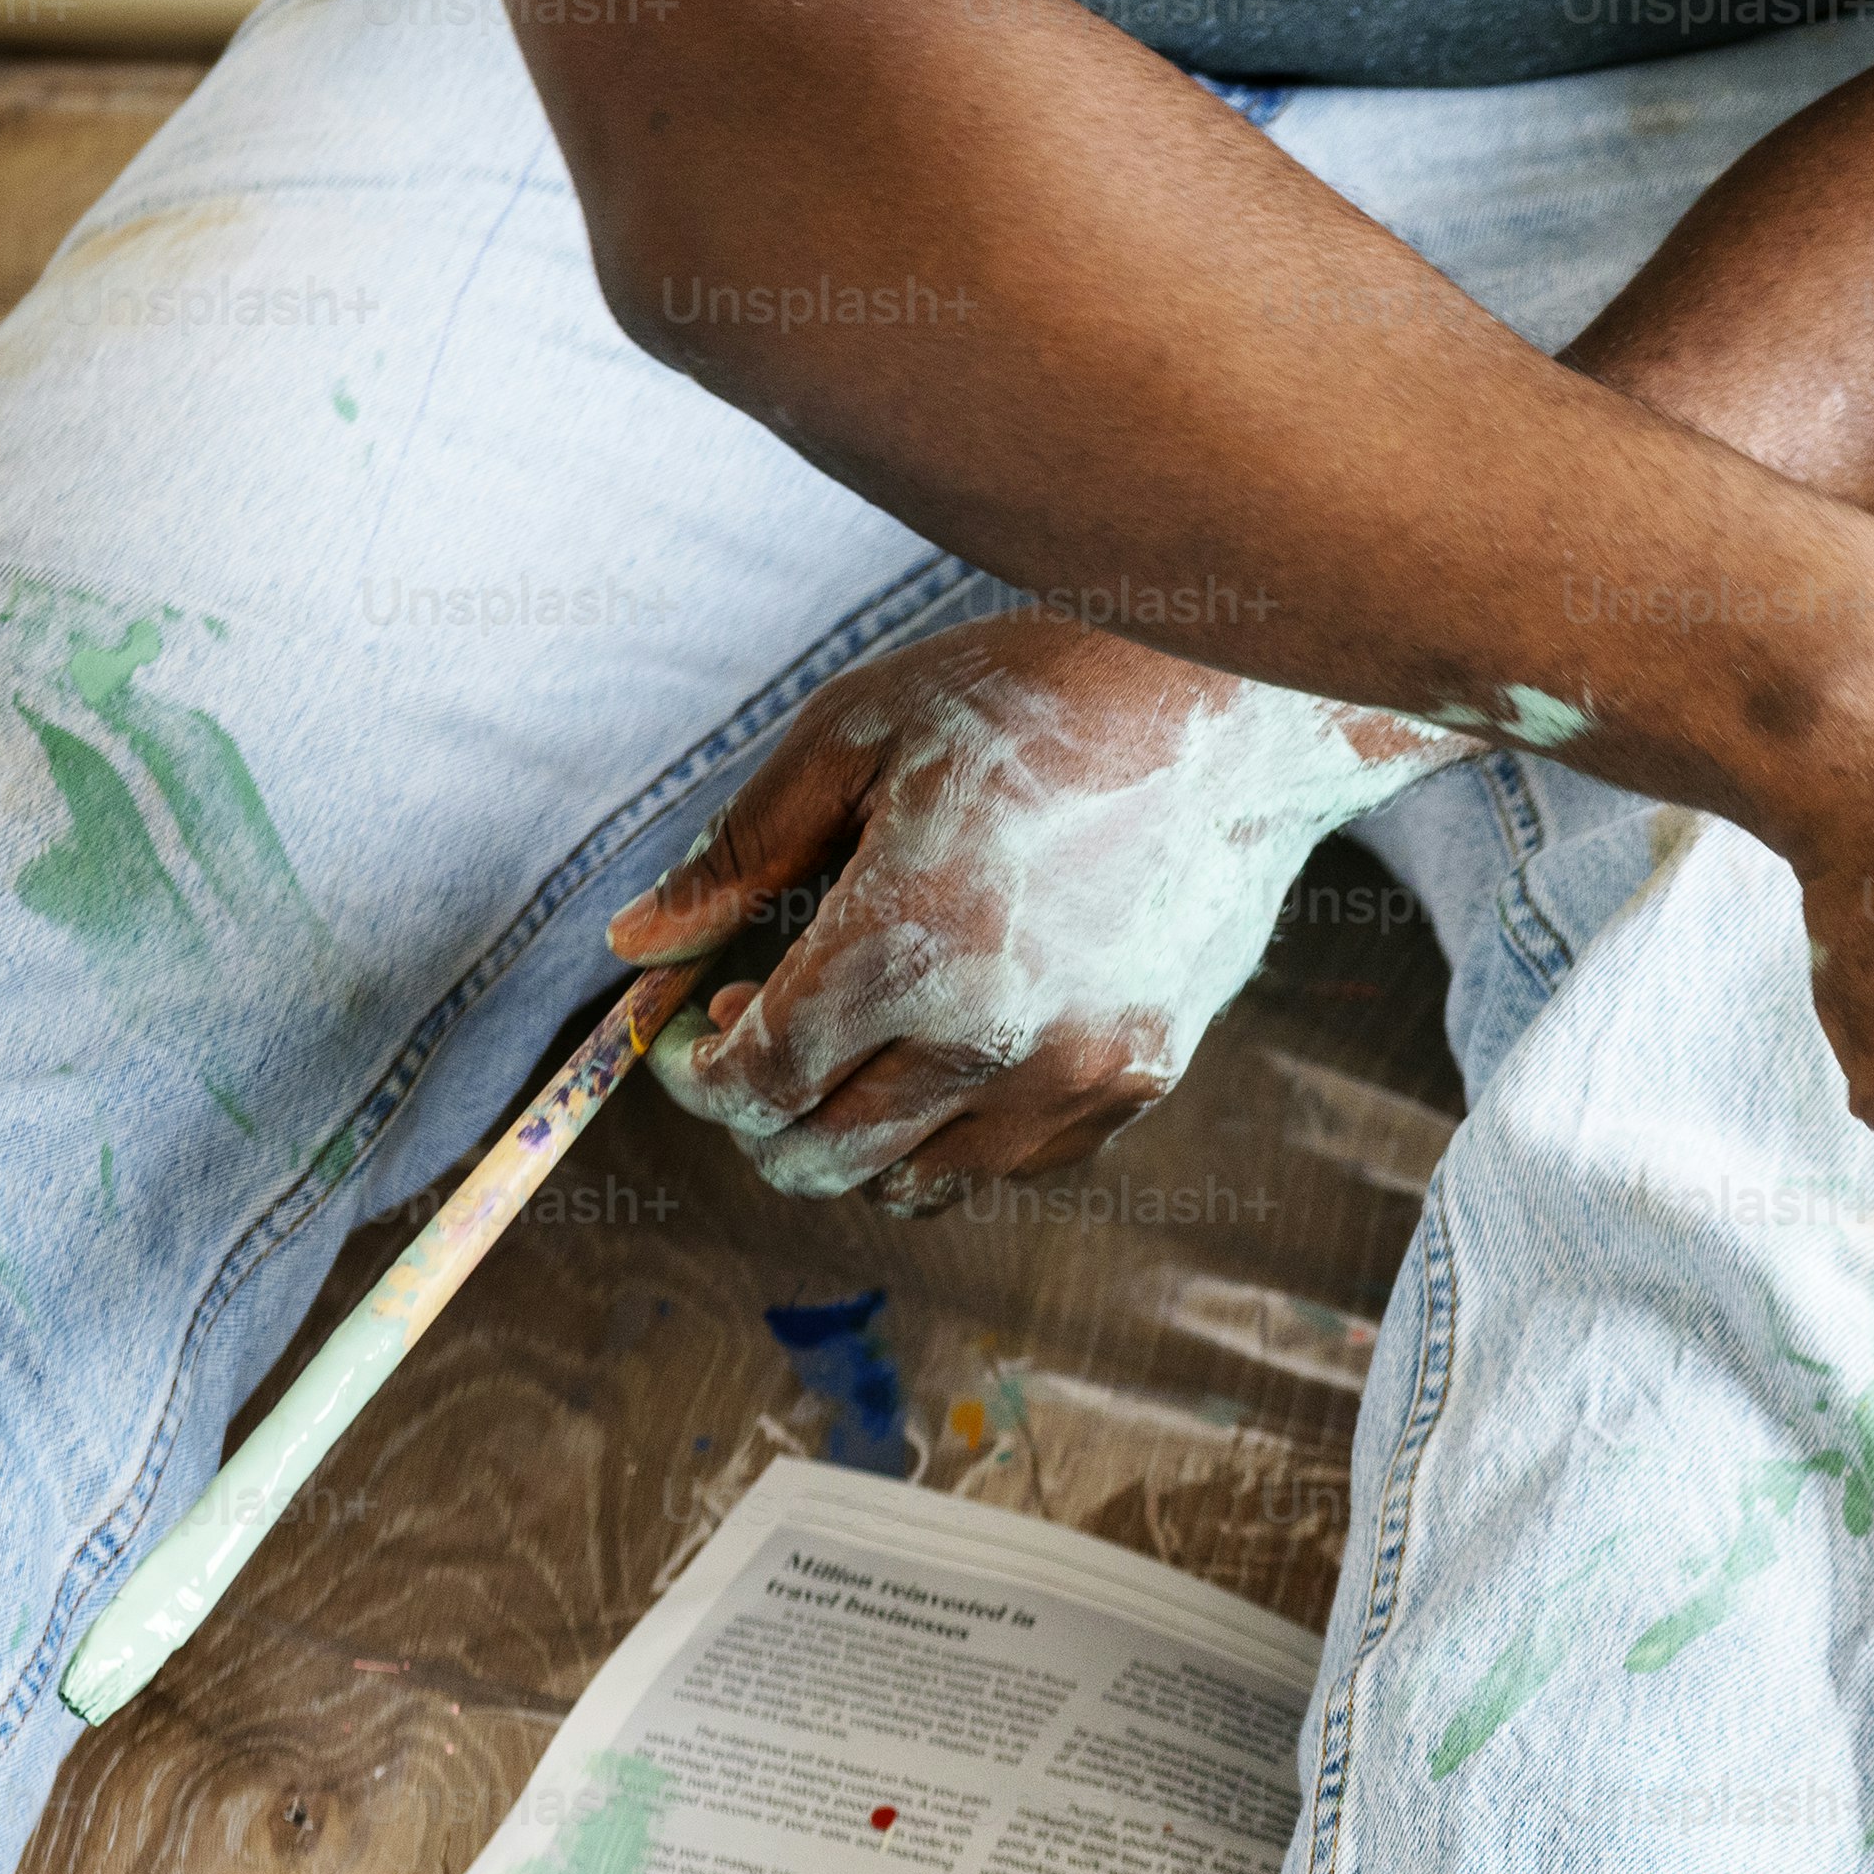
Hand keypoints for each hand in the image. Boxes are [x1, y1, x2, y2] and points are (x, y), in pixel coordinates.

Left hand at [616, 614, 1457, 1203]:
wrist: (1236, 710)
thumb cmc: (1034, 694)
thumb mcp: (854, 734)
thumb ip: (737, 853)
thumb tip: (637, 948)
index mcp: (914, 941)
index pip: (758, 1086)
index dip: (697, 1076)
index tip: (689, 1036)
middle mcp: (1000, 1035)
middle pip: (822, 1156)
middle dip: (762, 1110)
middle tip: (763, 1023)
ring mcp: (1080, 1072)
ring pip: (915, 1179)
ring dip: (857, 1128)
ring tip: (860, 1033)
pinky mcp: (1140, 1082)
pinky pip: (1008, 1162)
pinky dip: (954, 1127)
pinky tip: (953, 1038)